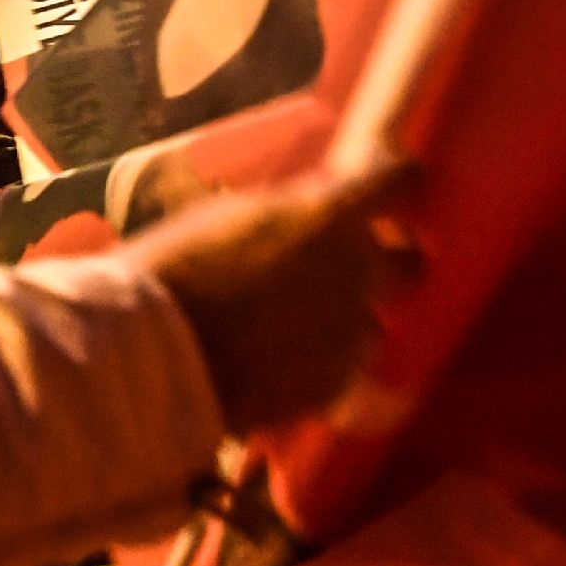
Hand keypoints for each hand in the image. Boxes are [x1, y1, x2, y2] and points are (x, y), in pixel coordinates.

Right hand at [125, 161, 414, 430]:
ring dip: (347, 320)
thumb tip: (316, 214)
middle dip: (387, 261)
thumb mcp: (233, 217)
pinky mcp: (337, 386)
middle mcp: (359, 273)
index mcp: (332, 217)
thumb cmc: (177, 269)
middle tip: (347, 265)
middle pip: (411, 262)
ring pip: (373, 322)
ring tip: (295, 328)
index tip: (384, 182)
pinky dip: (324, 364)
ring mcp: (353, 334)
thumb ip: (291, 213)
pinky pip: (348, 369)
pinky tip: (282, 363)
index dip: (395, 179)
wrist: (154, 356)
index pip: (399, 180)